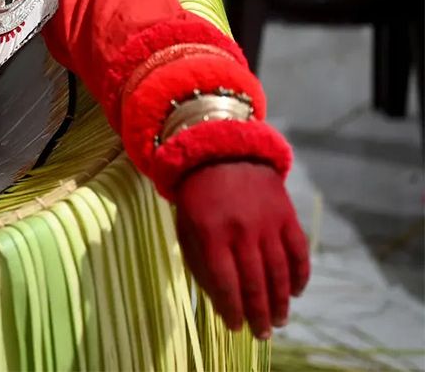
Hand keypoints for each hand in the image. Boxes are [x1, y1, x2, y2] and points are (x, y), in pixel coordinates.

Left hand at [174, 161, 309, 337]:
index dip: (232, 309)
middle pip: (255, 282)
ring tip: (279, 321)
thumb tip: (221, 302)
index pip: (226, 281)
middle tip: (262, 334)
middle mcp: (242, 230)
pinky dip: (300, 275)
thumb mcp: (187, 228)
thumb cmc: (198, 198)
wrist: (222, 153)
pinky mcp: (287, 215)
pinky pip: (298, 252)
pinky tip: (296, 292)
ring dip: (281, 301)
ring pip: (279, 271)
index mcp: (211, 233)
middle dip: (259, 313)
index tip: (236, 327)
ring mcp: (268, 222)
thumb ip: (201, 264)